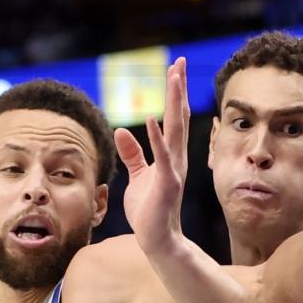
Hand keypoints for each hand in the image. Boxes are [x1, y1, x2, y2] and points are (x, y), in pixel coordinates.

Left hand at [114, 57, 189, 256]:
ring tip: (174, 77)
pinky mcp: (165, 184)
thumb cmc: (149, 211)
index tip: (176, 69)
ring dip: (175, 103)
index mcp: (170, 156)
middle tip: (180, 61)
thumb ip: (133, 154)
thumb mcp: (138, 177)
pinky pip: (161, 158)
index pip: (174, 119)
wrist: (158, 240)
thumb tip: (122, 131)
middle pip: (179, 116)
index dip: (175, 94)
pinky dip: (156, 138)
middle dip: (179, 88)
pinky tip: (151, 118)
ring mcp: (173, 171)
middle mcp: (176, 159)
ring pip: (175, 130)